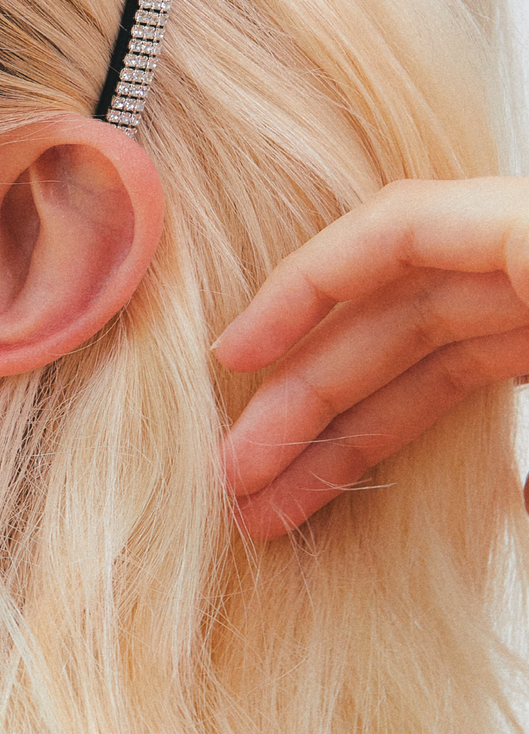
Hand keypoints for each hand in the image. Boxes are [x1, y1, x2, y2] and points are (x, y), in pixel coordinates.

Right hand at [214, 178, 528, 538]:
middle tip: (237, 473)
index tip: (233, 357)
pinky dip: (416, 424)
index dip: (302, 289)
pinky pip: (475, 376)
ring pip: (430, 358)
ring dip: (347, 430)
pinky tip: (372, 483)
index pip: (395, 230)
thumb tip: (522, 497)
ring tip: (278, 503)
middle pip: (396, 311)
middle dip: (307, 395)